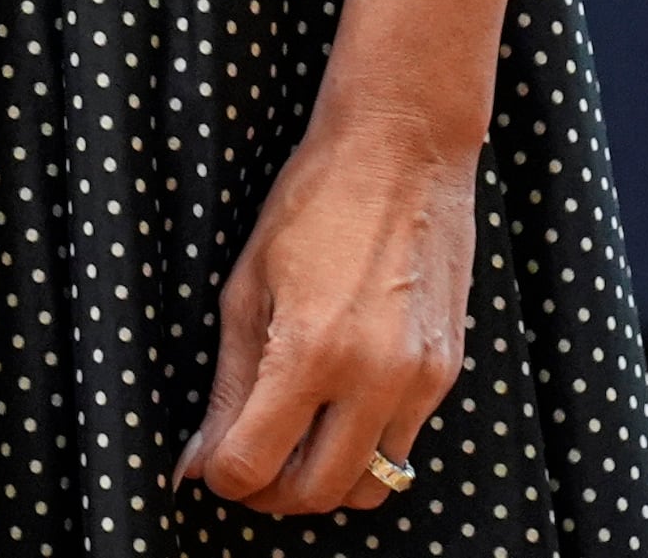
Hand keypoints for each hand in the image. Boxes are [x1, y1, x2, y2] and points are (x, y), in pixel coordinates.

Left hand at [176, 99, 478, 515]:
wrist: (403, 153)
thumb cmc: (313, 205)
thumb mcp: (246, 287)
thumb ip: (227, 384)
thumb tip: (199, 459)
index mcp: (309, 352)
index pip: (255, 464)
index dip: (221, 476)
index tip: (206, 464)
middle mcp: (374, 379)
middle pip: (317, 493)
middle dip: (270, 494)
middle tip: (244, 466)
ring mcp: (421, 382)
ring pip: (372, 486)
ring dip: (323, 483)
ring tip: (289, 446)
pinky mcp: (447, 374)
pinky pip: (404, 447)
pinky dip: (364, 451)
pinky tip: (333, 413)